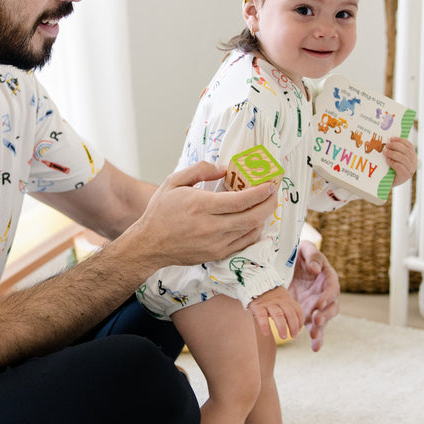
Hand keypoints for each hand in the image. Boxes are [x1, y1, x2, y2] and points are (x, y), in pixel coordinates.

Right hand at [135, 161, 277, 266]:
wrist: (149, 244)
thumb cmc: (160, 211)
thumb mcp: (174, 182)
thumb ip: (200, 170)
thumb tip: (225, 168)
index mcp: (201, 206)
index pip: (241, 200)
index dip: (261, 192)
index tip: (270, 184)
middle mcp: (211, 226)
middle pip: (252, 217)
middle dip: (269, 204)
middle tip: (274, 194)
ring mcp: (216, 243)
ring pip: (251, 231)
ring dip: (262, 217)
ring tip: (264, 205)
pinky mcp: (217, 254)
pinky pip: (244, 243)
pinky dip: (253, 231)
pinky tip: (252, 221)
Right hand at [248, 286, 304, 342]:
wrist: (255, 284)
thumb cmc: (270, 297)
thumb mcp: (281, 299)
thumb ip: (288, 308)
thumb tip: (296, 327)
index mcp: (287, 299)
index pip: (297, 310)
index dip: (300, 322)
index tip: (297, 331)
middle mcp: (279, 300)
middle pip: (290, 313)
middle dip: (293, 326)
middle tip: (293, 336)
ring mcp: (268, 303)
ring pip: (278, 315)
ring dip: (282, 327)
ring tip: (283, 337)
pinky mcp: (258, 306)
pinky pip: (262, 316)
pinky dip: (265, 326)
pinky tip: (266, 333)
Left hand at [288, 240, 339, 351]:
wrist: (288, 263)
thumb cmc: (300, 253)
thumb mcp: (306, 249)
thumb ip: (312, 256)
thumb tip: (314, 269)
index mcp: (328, 278)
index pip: (331, 288)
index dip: (327, 296)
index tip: (319, 303)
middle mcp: (326, 294)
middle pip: (331, 307)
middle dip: (325, 315)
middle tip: (316, 321)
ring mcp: (318, 306)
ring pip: (324, 320)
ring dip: (321, 329)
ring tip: (315, 336)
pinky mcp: (309, 313)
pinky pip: (316, 328)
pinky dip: (317, 338)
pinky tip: (315, 348)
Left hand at [385, 137, 416, 186]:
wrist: (386, 182)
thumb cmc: (389, 167)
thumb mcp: (393, 157)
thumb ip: (393, 149)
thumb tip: (386, 139)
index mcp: (412, 155)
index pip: (409, 145)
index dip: (400, 140)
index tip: (391, 138)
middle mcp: (413, 162)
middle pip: (406, 151)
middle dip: (396, 146)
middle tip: (386, 144)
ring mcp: (410, 169)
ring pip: (404, 159)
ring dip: (393, 153)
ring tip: (385, 152)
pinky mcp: (405, 176)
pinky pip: (400, 168)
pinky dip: (393, 163)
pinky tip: (387, 160)